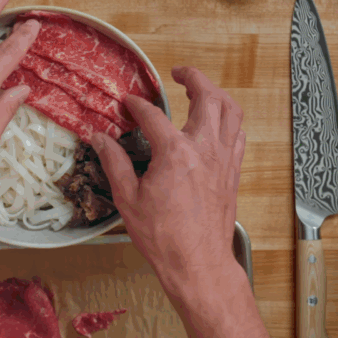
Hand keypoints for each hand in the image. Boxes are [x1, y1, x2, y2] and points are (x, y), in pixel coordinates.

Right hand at [92, 66, 246, 299]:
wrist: (198, 264)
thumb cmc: (164, 238)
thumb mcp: (128, 199)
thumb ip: (114, 163)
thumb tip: (99, 139)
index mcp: (175, 153)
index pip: (153, 115)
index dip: (137, 106)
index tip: (128, 103)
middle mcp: (205, 150)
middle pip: (208, 97)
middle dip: (193, 78)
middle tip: (179, 73)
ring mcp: (223, 160)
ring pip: (231, 111)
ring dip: (217, 94)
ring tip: (201, 90)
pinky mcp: (233, 173)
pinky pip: (238, 135)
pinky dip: (229, 121)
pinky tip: (217, 123)